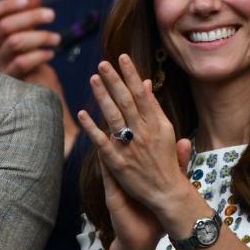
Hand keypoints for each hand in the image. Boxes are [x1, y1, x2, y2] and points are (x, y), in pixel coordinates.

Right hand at [0, 0, 60, 81]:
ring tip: (56, 38)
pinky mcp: (6, 82)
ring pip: (14, 43)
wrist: (35, 92)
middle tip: (52, 15)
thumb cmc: (29, 59)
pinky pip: (22, 63)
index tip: (30, 0)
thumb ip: (29, 12)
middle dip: (31, 17)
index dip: (9, 4)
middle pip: (5, 26)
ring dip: (40, 37)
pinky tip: (51, 53)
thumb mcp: (29, 33)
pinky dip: (39, 55)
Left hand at [76, 54, 190, 216]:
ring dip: (103, 97)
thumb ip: (154, 108)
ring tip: (93, 79)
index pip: (141, 94)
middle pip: (126, 101)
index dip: (131, 75)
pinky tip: (83, 114)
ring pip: (114, 116)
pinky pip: (102, 143)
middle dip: (114, 80)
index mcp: (156, 123)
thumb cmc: (166, 161)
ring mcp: (130, 147)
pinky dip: (92, 128)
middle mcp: (143, 132)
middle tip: (103, 63)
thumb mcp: (166, 131)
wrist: (167, 192)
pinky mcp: (118, 163)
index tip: (122, 58)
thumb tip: (146, 85)